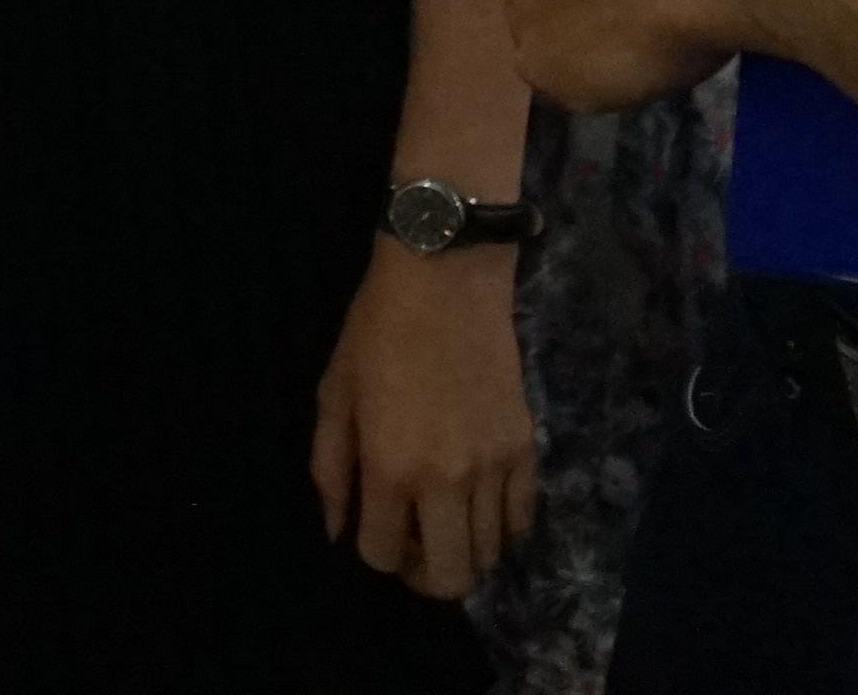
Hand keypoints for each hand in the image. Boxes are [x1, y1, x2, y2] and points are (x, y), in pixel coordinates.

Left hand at [309, 246, 536, 601]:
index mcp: (390, 467)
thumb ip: (330, 468)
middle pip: (449, 576)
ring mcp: (493, 468)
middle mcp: (447, 480)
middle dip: (424, 575)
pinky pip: (521, 519)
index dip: (372, 553)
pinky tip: (479, 501)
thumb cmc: (377, 332)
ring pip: (489, 554)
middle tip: (412, 544)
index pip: (381, 554)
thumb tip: (336, 529)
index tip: (371, 529)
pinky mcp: (526, 449)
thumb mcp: (333, 395)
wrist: (446, 281)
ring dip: (462, 549)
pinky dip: (500, 526)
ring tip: (443, 519)